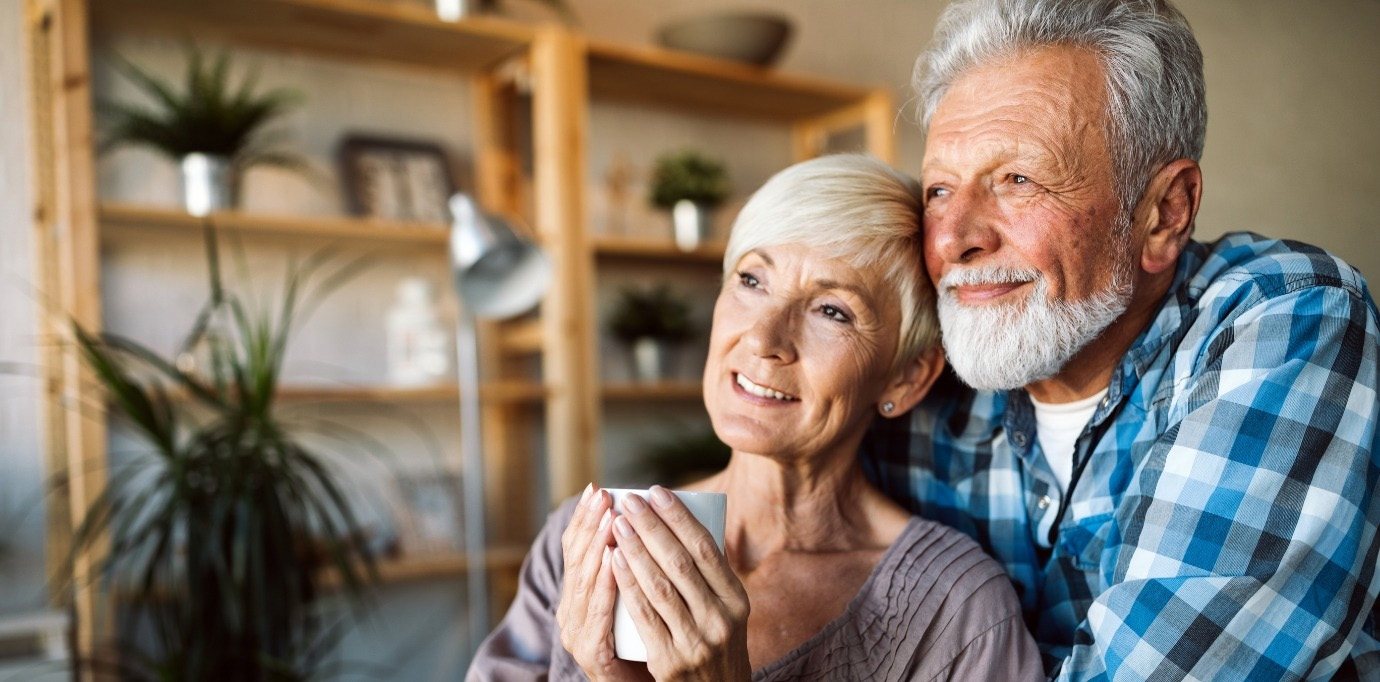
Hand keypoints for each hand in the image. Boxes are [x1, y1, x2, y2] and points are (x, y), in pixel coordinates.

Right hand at [556, 485, 651, 681]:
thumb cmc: (646, 642)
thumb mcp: (635, 599)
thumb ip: (635, 570)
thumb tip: (649, 521)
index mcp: (577, 596)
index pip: (575, 550)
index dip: (584, 519)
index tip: (598, 488)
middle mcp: (570, 613)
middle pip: (577, 561)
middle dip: (592, 525)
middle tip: (606, 496)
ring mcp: (578, 634)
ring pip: (585, 583)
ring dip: (598, 546)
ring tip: (613, 518)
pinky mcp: (593, 655)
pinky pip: (598, 615)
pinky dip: (605, 585)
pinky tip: (613, 560)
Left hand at [611, 486, 750, 681]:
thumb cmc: (715, 644)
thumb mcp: (727, 612)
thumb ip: (709, 577)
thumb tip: (681, 521)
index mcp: (737, 600)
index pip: (706, 549)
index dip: (679, 517)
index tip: (657, 491)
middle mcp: (720, 619)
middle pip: (680, 562)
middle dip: (651, 526)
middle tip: (629, 501)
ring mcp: (695, 641)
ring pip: (660, 585)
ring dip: (635, 549)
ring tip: (617, 523)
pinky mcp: (670, 661)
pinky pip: (644, 615)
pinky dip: (628, 584)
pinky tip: (614, 560)